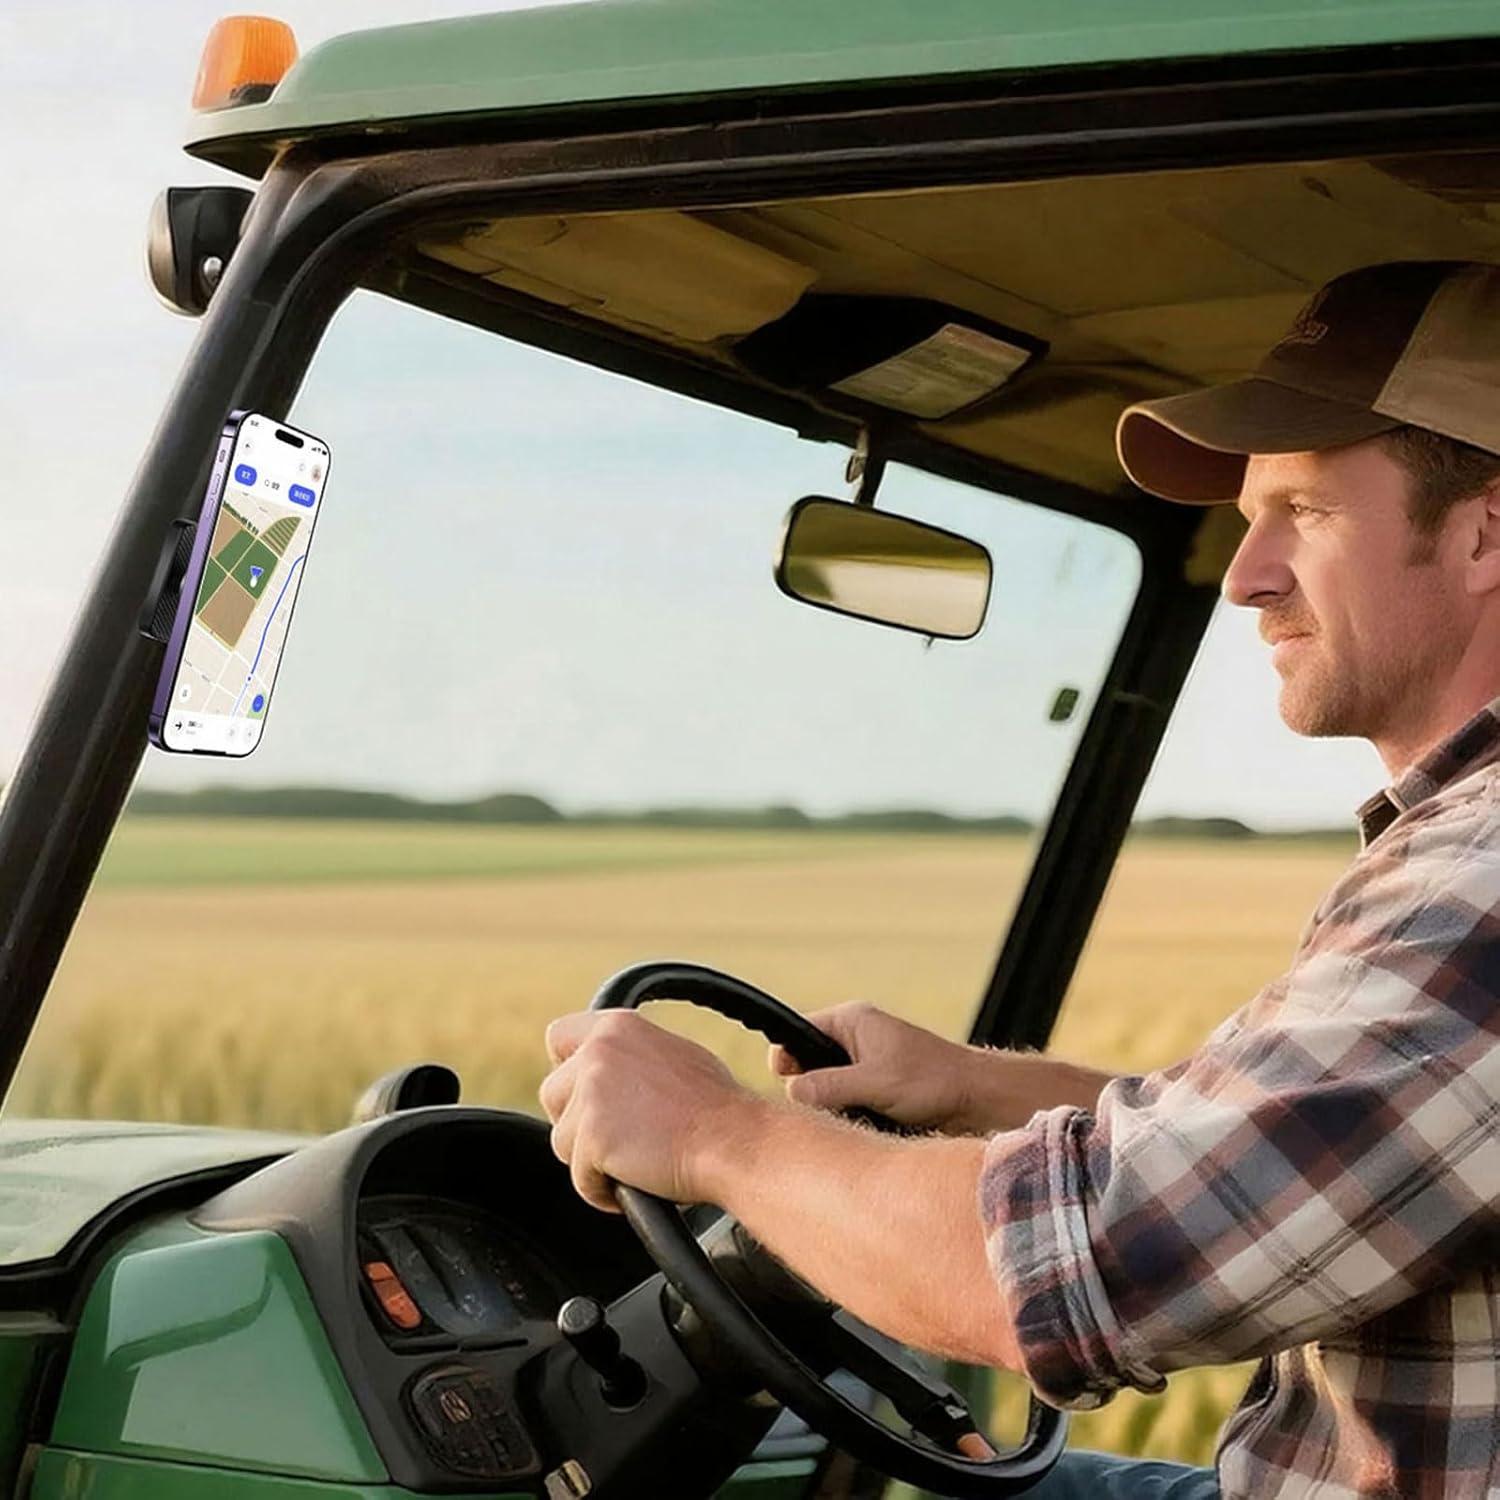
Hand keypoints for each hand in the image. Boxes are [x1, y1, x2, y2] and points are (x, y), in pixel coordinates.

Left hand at [540, 1010, 765, 1212]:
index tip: (586, 1092)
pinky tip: (637, 1180)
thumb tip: (613, 1070)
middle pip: (552, 1093)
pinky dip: (602, 1190)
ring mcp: (590, 1094)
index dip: (569, 1068)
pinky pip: (579, 1177)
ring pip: (562, 1139)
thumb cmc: (715, 1108)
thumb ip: (631, 1056)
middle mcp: (598, 1052)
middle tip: (619, 1135)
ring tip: (635, 1161)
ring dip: (590, 1158)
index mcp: (618, 1027)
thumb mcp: (671, 1055)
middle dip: (575, 1120)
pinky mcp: (590, 1138)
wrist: (732, 1141)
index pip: (559, 1038)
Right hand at [768, 1003, 1109, 1134]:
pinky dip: (846, 1113)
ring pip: (823, 1086)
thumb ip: (828, 1086)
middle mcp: (853, 1037)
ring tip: (851, 1117)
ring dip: (830, 1104)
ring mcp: (863, 1062)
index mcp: (849, 1020)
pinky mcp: (874, 1086)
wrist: (975, 1098)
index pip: (794, 1033)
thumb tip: (791, 1094)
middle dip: (809, 1088)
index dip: (786, 1060)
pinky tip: (860, 1125)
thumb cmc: (932, 1080)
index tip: (791, 1087)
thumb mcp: (874, 1083)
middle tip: (825, 1108)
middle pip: (805, 1062)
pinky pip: (842, 1100)